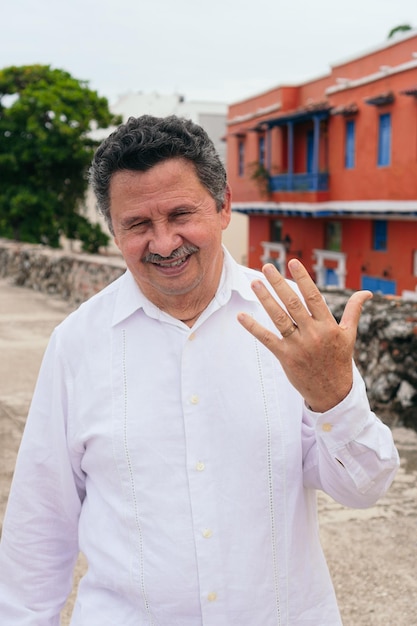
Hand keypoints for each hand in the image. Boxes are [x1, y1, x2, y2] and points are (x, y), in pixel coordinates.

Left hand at [237, 259, 371, 411]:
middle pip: (293, 303)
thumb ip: (354, 311)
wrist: (333, 392)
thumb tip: (367, 293)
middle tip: (266, 267)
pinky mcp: (286, 357)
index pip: (313, 296)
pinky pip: (267, 339)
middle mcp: (313, 333)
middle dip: (279, 284)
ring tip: (254, 283)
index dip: (303, 278)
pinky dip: (253, 327)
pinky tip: (241, 316)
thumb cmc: (340, 360)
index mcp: (328, 325)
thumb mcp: (350, 335)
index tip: (292, 262)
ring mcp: (298, 346)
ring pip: (279, 318)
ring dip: (265, 300)